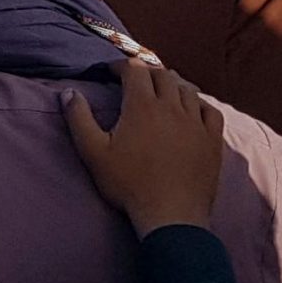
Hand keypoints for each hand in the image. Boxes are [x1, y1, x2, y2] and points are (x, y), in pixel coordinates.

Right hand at [62, 59, 223, 237]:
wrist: (170, 216)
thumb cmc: (129, 185)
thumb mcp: (93, 153)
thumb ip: (79, 119)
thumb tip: (68, 92)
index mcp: (142, 105)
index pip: (135, 69)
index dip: (121, 66)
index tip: (111, 72)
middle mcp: (171, 107)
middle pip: (162, 75)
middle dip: (147, 72)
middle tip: (136, 80)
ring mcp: (196, 123)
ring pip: (187, 89)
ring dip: (173, 85)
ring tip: (163, 92)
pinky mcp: (212, 140)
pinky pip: (211, 111)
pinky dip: (200, 105)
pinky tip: (194, 110)